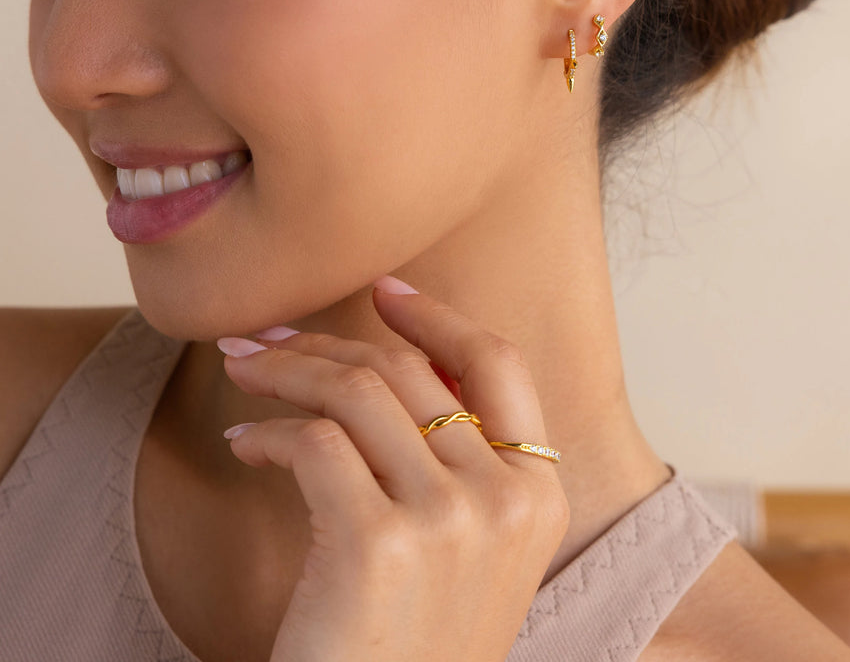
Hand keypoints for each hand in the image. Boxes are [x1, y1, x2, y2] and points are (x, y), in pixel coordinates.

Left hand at [218, 279, 569, 661]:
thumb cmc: (412, 644)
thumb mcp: (469, 548)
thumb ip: (459, 461)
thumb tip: (392, 364)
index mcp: (539, 492)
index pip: (499, 363)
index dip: (439, 315)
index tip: (384, 290)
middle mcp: (507, 497)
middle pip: (412, 371)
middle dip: (330, 342)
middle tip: (272, 338)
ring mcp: (450, 519)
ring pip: (359, 392)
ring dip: (289, 370)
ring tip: (244, 369)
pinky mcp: (378, 544)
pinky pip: (313, 443)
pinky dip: (267, 431)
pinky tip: (243, 443)